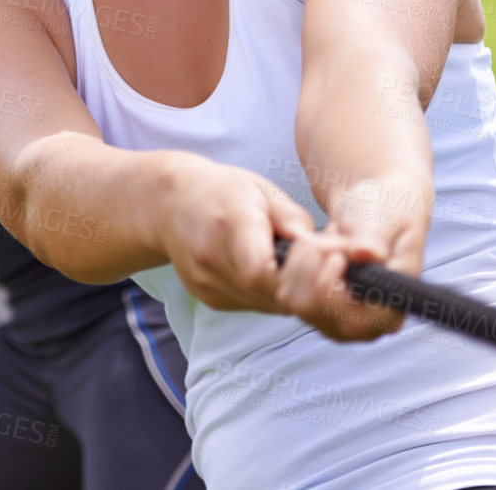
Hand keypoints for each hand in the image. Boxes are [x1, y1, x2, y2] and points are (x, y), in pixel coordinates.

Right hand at [161, 158, 321, 315]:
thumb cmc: (223, 190)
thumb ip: (292, 218)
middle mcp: (211, 260)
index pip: (260, 272)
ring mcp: (206, 284)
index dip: (297, 274)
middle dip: (304, 285)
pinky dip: (271, 294)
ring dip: (290, 292)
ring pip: (265, 305)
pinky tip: (274, 272)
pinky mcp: (209, 298)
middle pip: (268, 294)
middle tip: (322, 266)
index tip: (321, 256)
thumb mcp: (261, 189)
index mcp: (228, 226)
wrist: (171, 204)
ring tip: (299, 266)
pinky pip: (252, 305)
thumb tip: (324, 247)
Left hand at [278, 179, 427, 341]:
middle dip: (312, 264)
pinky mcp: (315, 310)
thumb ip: (374, 238)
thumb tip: (367, 254)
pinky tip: (316, 248)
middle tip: (332, 237)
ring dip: (302, 260)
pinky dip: (294, 262)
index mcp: (391, 313)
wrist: (374, 207)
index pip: (350, 322)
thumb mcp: (384, 219)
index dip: (329, 289)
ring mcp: (337, 321)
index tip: (335, 254)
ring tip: (327, 240)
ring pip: (294, 300)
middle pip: (312, 310)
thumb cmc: (387, 212)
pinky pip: (286, 291)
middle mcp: (364, 327)